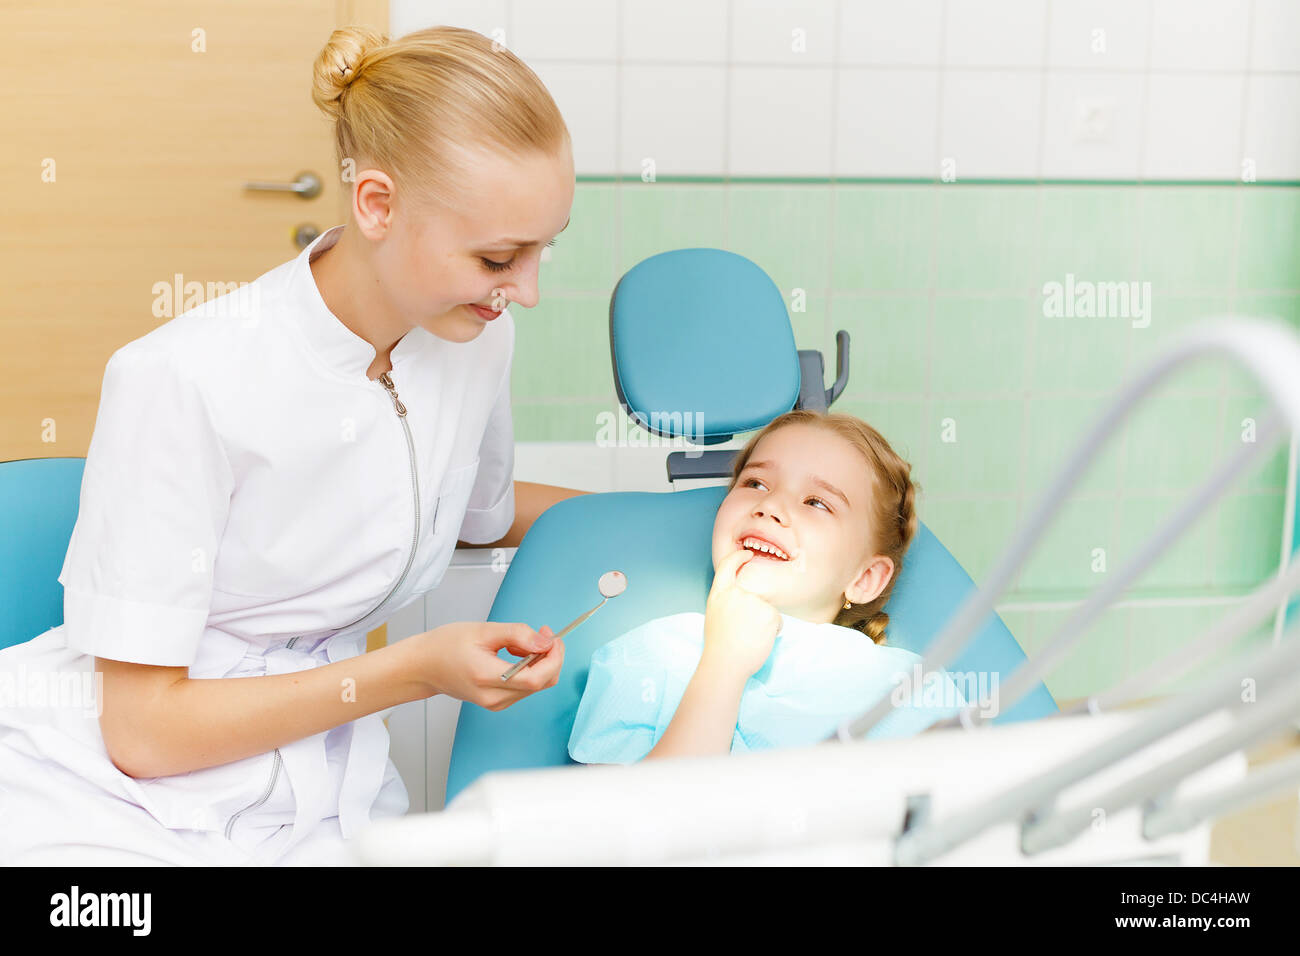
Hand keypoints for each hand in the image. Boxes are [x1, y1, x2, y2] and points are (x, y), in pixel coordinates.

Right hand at [410, 621, 562, 710]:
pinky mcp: (497, 703)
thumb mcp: (483, 631)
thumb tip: (545, 642)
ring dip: (539, 662)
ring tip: (516, 642)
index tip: (553, 638)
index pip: (536, 678)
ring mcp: (496, 703)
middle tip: (540, 634)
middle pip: (542, 683)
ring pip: (536, 686)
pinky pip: (525, 687)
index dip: (553, 658)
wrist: (423, 666)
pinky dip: (529, 669)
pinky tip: (513, 654)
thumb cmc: (445, 646)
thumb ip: (517, 635)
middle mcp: (494, 697)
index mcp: (487, 678)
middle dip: (550, 657)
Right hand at [701, 547, 781, 677]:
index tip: (747, 554)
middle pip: (754, 596)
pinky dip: (773, 632)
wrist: (725, 664)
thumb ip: (727, 602)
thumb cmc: (719, 647)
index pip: (727, 566)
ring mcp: (754, 602)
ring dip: (763, 624)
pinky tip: (759, 640)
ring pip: (767, 610)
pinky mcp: (769, 613)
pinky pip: (777, 621)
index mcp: (719, 594)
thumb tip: (742, 599)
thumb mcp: (715, 616)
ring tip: (749, 638)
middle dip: (755, 614)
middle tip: (744, 633)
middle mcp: (736, 593)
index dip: (738, 557)